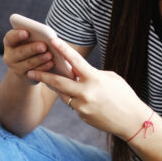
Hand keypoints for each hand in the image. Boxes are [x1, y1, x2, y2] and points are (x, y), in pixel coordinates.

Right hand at [2, 28, 55, 83]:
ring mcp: (15, 67)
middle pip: (20, 52)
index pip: (10, 37)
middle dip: (32, 48)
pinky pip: (34, 72)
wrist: (27, 63)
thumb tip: (45, 34)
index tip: (26, 32)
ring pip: (28, 63)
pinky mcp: (24, 76)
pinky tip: (51, 63)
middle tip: (44, 46)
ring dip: (40, 59)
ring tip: (50, 55)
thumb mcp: (28, 39)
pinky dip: (44, 67)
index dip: (17, 35)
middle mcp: (9, 56)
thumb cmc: (30, 44)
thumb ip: (33, 35)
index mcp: (9, 42)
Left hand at [27, 37, 149, 137]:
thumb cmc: (124, 95)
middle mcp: (86, 93)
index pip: (76, 61)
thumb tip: (76, 71)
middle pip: (59, 82)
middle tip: (30, 70)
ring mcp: (82, 106)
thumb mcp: (110, 79)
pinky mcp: (82, 115)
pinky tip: (77, 96)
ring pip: (63, 94)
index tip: (52, 40)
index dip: (63, 49)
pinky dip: (72, 98)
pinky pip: (72, 104)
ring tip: (46, 78)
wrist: (131, 121)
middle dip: (43, 75)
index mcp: (95, 79)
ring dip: (56, 87)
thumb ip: (92, 74)